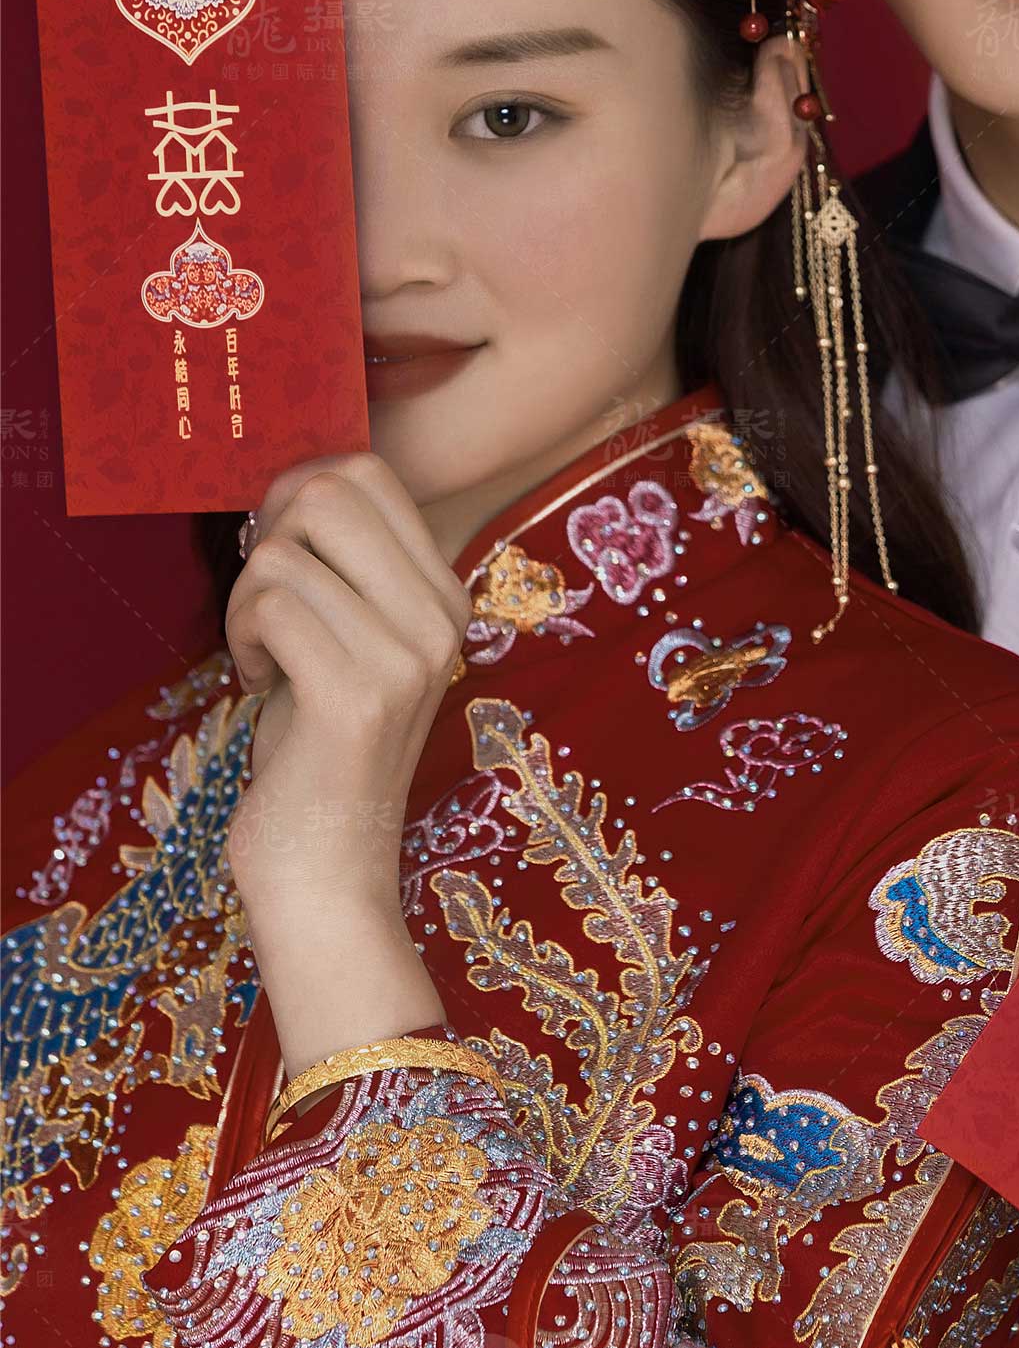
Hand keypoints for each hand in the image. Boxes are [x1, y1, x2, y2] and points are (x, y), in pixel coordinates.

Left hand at [225, 450, 469, 971]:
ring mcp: (407, 656)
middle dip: (267, 538)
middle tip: (264, 605)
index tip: (281, 563)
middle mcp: (441, 617)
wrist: (330, 875)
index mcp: (447, 595)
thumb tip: (293, 478)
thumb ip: (341, 567)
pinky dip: (241, 641)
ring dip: (244, 603)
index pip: (368, 472)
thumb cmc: (319, 754)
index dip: (296, 497)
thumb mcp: (349, 642)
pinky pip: (270, 607)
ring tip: (263, 657)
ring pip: (283, 553)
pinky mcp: (359, 696)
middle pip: (328, 492)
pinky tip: (258, 685)